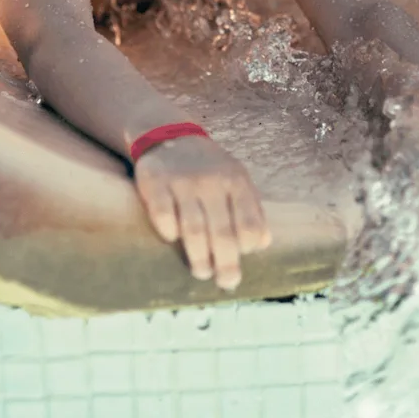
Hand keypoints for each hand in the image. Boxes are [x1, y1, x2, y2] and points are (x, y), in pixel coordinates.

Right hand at [133, 136, 271, 289]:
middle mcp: (211, 180)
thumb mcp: (235, 178)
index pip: (250, 223)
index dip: (248, 246)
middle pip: (222, 232)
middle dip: (227, 264)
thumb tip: (263, 244)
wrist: (168, 135)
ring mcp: (182, 181)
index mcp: (236, 180)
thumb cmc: (208, 167)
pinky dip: (169, 233)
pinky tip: (172, 239)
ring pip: (193, 229)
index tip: (243, 257)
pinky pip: (163, 215)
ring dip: (199, 257)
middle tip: (227, 282)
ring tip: (202, 272)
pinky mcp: (155, 182)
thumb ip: (250, 208)